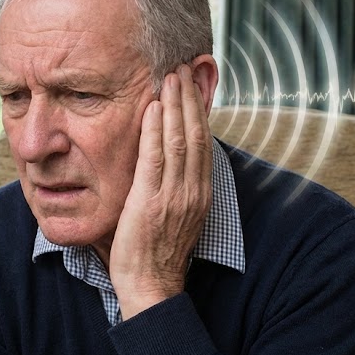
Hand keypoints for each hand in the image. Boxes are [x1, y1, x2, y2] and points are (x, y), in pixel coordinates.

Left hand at [108, 65, 213, 319]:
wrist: (150, 287)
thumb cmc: (156, 254)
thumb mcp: (176, 217)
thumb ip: (176, 188)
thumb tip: (171, 163)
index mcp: (200, 194)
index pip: (203, 143)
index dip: (199, 112)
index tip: (193, 85)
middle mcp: (193, 192)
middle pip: (196, 135)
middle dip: (190, 99)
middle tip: (184, 67)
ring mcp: (174, 197)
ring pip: (179, 141)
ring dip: (175, 105)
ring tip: (170, 76)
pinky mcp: (151, 202)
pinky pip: (155, 159)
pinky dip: (155, 130)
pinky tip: (153, 107)